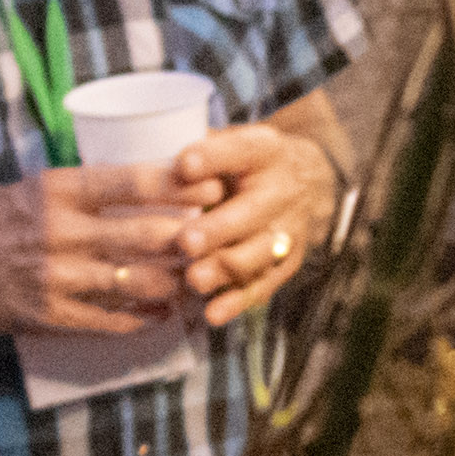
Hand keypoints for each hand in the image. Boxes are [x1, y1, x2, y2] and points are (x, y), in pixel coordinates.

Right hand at [0, 161, 199, 337]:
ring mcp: (56, 279)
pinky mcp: (50, 317)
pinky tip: (164, 312)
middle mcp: (59, 234)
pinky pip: (111, 321)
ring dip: (176, 281)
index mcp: (55, 191)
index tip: (214, 183)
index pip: (129, 182)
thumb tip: (134, 179)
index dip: (179, 184)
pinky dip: (144, 319)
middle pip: (145, 235)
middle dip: (191, 236)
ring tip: (199, 276)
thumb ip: (76, 188)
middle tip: (220, 235)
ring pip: (137, 282)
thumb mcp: (26, 186)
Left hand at [170, 113, 339, 323]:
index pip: (241, 149)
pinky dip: (237, 302)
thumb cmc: (247, 163)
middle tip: (185, 242)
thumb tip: (146, 162)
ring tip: (194, 280)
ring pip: (257, 254)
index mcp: (264, 150)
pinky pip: (263, 285)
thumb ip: (197, 152)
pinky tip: (213, 314)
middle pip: (251, 212)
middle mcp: (281, 190)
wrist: (308, 183)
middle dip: (218, 229)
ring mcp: (287, 230)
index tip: (184, 165)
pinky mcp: (286, 264)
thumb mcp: (230, 142)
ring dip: (224, 269)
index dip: (213, 157)